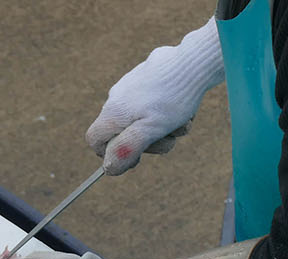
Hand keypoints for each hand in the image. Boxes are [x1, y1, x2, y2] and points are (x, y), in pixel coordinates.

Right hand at [85, 18, 223, 174]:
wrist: (193, 62)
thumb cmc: (172, 99)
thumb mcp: (149, 131)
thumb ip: (126, 150)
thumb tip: (108, 167)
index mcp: (113, 112)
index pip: (94, 140)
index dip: (110, 154)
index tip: (135, 158)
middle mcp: (116, 97)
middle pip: (122, 131)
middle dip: (147, 141)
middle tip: (168, 139)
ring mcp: (130, 84)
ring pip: (140, 117)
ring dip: (162, 127)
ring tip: (181, 121)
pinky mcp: (146, 75)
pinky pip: (151, 101)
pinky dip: (165, 109)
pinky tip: (181, 105)